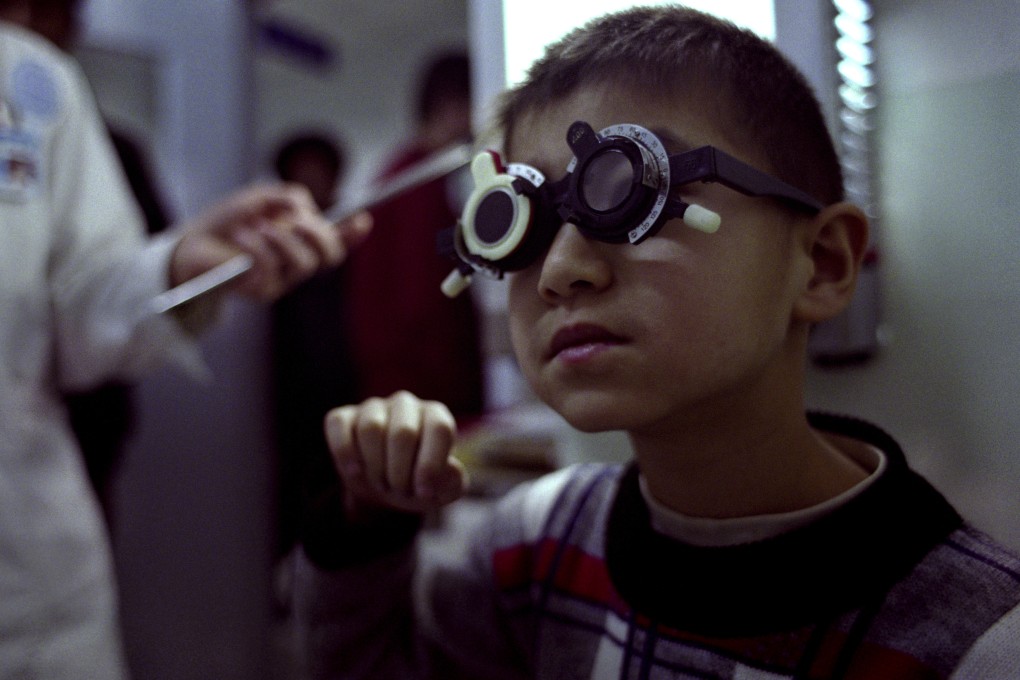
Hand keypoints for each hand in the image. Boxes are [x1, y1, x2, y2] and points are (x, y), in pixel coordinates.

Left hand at [169, 182, 371, 300]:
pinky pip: (273, 268)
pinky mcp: (263, 291)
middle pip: (330, 256)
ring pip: (305, 264)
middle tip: (297, 219)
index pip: (337, 239)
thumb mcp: (261, 198)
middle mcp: (298, 261)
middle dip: (320, 234)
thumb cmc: (228, 221)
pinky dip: (258, 246)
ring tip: (259, 225)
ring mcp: (283, 279)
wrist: (192, 243)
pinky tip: (242, 235)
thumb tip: (305, 208)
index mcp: (302, 239)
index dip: (353, 232)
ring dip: (284, 239)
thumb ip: (288, 197)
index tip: (362, 218)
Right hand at [324, 391, 466, 516]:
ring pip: (372, 429)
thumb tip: (450, 468)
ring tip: (380, 484)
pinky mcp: (344, 416)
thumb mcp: (441, 491)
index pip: (440, 428)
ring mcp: (374, 407)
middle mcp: (407, 404)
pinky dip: (346, 454)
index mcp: (436, 416)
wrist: (383, 488)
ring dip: (375, 467)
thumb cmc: (417, 484)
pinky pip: (340, 427)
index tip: (424, 492)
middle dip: (400, 473)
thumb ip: (453, 483)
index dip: (431, 464)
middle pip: (404, 432)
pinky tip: (355, 472)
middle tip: (399, 491)